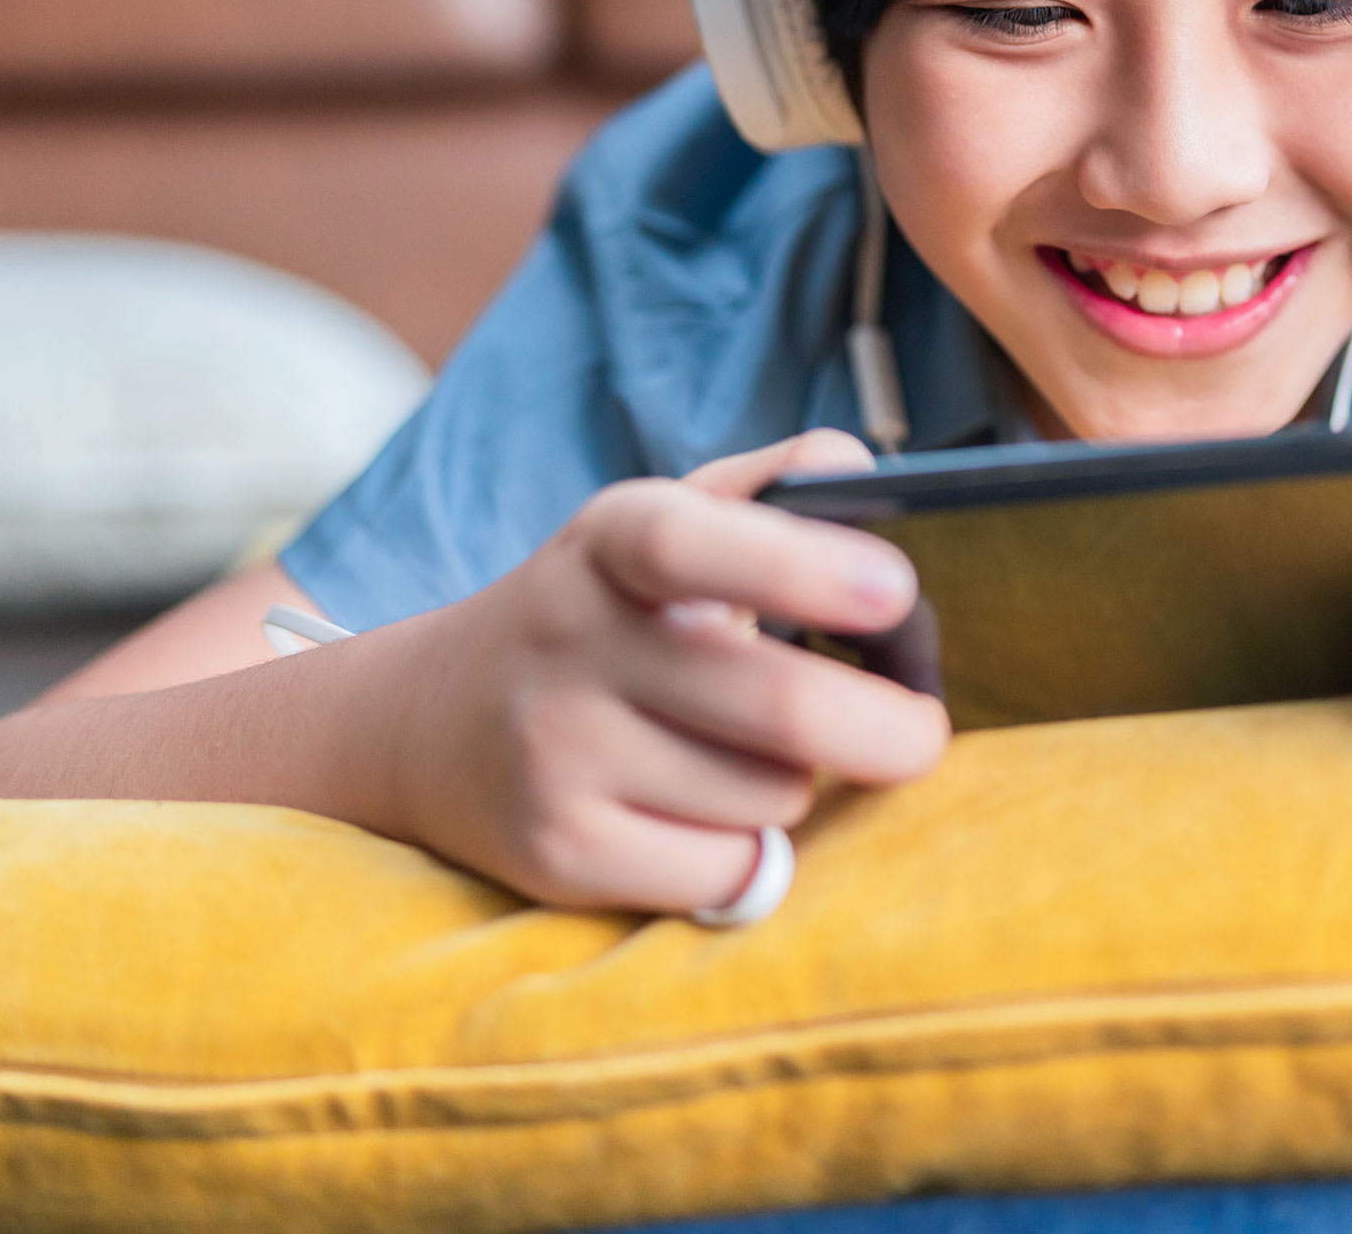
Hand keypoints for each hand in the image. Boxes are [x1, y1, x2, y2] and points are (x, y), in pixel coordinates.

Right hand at [357, 429, 950, 911]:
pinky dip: (747, 853)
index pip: (691, 545)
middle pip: (774, 707)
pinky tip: (702, 816)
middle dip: (885, 730)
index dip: (800, 568)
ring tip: (745, 756)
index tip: (896, 592)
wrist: (429, 724)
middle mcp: (571, 641)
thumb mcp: (664, 521)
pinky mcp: (558, 853)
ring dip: (795, 785)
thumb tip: (866, 478)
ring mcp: (557, 753)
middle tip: (922, 734)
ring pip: (767, 797)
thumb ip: (775, 486)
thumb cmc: (603, 614)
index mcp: (612, 541)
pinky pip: (724, 872)